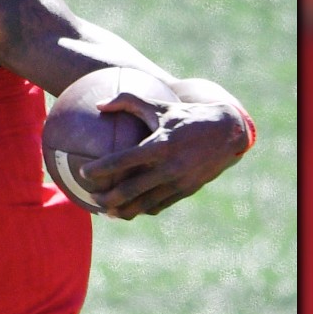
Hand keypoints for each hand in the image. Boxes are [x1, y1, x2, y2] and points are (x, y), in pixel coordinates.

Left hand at [79, 93, 250, 218]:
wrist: (228, 132)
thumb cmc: (187, 115)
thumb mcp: (159, 105)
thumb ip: (127, 101)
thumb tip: (98, 103)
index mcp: (160, 145)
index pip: (123, 161)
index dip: (100, 169)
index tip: (83, 173)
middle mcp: (170, 167)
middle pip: (131, 190)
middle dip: (108, 198)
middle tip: (91, 199)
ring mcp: (180, 182)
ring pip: (146, 204)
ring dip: (124, 211)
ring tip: (106, 212)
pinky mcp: (187, 190)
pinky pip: (161, 205)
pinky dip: (143, 210)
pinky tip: (130, 211)